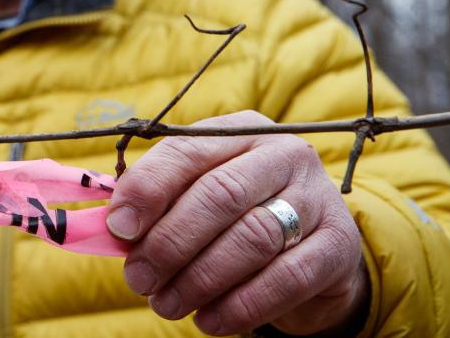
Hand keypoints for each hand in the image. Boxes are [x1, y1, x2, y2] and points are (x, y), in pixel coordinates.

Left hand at [106, 111, 368, 335]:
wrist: (314, 246)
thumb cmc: (237, 214)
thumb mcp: (199, 193)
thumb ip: (159, 202)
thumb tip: (111, 226)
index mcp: (239, 130)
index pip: (187, 150)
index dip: (148, 189)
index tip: (117, 227)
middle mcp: (282, 154)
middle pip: (219, 195)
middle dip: (170, 242)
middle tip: (138, 279)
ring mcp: (316, 197)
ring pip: (251, 238)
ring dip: (199, 279)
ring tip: (166, 304)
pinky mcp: (338, 245)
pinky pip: (286, 278)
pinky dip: (242, 305)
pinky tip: (210, 321)